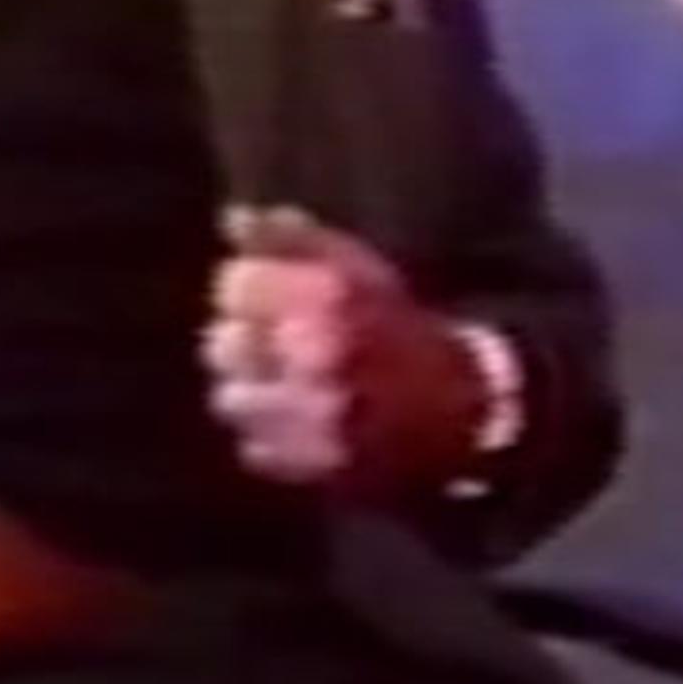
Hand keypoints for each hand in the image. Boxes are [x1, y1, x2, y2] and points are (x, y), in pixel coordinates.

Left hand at [204, 207, 489, 494]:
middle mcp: (313, 355)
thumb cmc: (399, 326)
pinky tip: (296, 419)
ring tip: (284, 384)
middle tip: (274, 342)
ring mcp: (309, 416)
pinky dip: (268, 434)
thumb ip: (294, 238)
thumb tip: (233, 218)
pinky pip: (252, 445)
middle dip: (245, 340)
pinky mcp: (309, 465)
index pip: (235, 284)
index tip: (264, 295)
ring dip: (253, 389)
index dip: (247, 288)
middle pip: (223, 342)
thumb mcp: (358, 268)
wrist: (459, 407)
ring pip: (231, 397)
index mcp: (328, 299)